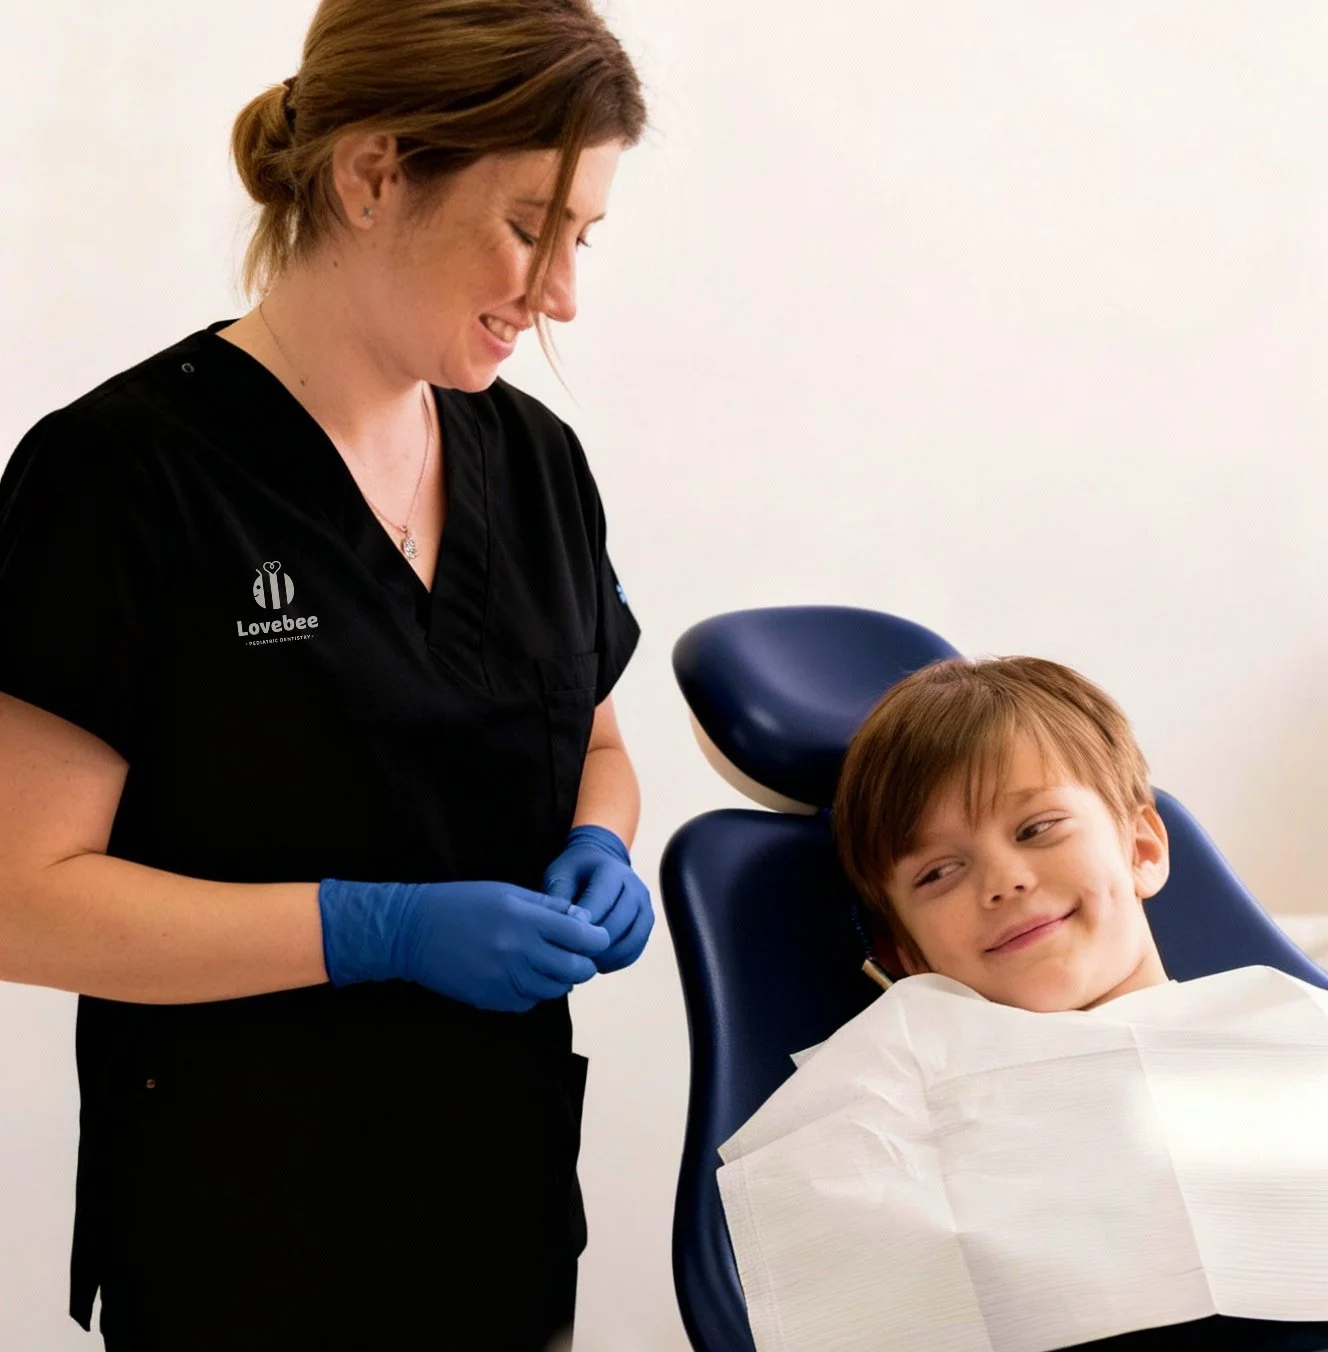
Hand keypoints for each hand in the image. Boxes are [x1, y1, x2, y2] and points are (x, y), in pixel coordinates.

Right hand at [317, 877, 609, 1011]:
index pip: (583, 936)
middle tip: (578, 954)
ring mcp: (504, 979)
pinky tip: (524, 975)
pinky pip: (529, 1002)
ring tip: (550, 963)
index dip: (596, 938)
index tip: (595, 936)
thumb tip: (584, 918)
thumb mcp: (508, 892)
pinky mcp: (491, 999)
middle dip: (583, 963)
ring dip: (560, 978)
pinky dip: (534, 991)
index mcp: (525, 919)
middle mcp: (518, 952)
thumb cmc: (462, 903)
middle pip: (575, 969)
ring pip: (555, 989)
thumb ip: (549, 906)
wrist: (412, 931)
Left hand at [542, 825, 653, 973]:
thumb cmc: (575, 873)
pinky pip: (638, 948)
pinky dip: (619, 960)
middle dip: (595, 943)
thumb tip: (563, 925)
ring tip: (586, 962)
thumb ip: (559, 897)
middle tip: (572, 956)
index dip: (584, 923)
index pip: (601, 901)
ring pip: (632, 939)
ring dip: (609, 956)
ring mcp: (645, 904)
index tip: (565, 938)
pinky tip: (600, 964)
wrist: (599, 864)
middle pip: (619, 923)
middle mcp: (634, 886)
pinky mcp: (647, 921)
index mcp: (611, 870)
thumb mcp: (560, 876)